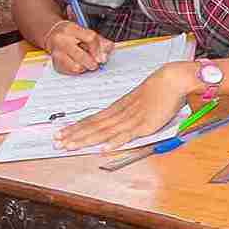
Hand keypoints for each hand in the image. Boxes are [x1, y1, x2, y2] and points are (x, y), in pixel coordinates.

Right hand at [43, 19, 112, 74]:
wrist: (53, 36)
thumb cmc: (73, 35)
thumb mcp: (87, 33)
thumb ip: (101, 42)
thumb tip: (106, 54)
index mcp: (70, 29)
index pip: (90, 38)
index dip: (98, 49)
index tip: (102, 56)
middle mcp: (61, 40)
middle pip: (82, 56)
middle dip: (92, 62)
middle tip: (95, 63)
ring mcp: (56, 53)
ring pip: (76, 67)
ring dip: (85, 67)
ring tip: (85, 63)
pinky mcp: (55, 64)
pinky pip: (71, 72)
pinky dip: (78, 71)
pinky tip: (78, 64)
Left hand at [58, 64, 195, 149]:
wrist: (172, 80)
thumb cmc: (159, 89)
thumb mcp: (139, 100)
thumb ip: (130, 111)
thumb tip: (121, 121)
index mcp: (118, 107)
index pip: (92, 119)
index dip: (75, 127)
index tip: (60, 134)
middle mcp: (120, 114)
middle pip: (93, 126)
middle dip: (73, 135)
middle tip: (55, 143)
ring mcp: (131, 120)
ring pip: (104, 131)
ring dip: (86, 140)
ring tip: (69, 146)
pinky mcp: (145, 125)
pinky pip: (127, 135)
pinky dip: (115, 142)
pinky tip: (103, 148)